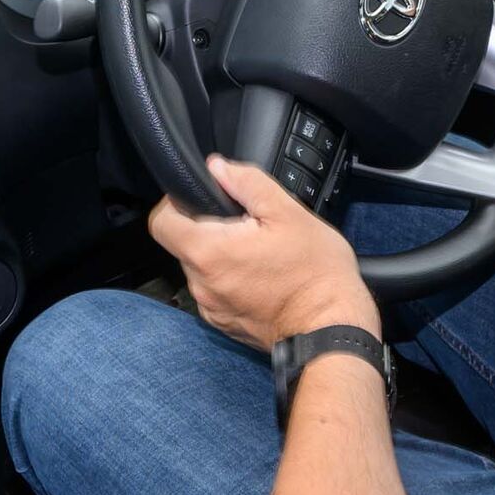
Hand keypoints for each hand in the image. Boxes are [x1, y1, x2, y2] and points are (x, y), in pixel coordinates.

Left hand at [149, 155, 379, 351]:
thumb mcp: (288, 213)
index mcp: (209, 252)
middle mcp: (202, 284)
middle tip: (246, 226)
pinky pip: (214, 292)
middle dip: (207, 229)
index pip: (161, 222)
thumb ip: (248, 183)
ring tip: (259, 252)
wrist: (333, 327)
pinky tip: (261, 277)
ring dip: (220, 255)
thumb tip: (218, 168)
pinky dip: (229, 280)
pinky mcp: (224, 323)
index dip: (175, 203)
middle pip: (182, 244)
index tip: (202, 199)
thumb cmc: (315, 273)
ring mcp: (211, 308)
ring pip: (200, 269)